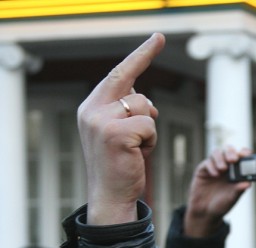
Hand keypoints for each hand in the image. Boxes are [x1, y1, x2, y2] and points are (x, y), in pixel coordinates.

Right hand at [77, 33, 164, 224]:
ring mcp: (102, 121)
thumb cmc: (120, 166)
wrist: (111, 196)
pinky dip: (151, 141)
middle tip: (154, 66)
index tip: (158, 38)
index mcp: (91, 108)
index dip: (140, 56)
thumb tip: (140, 95)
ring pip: (145, 108)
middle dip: (145, 74)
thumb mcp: (118, 133)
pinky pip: (149, 125)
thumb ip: (124, 111)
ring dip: (149, 129)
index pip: (118, 75)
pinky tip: (138, 154)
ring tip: (136, 149)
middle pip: (131, 84)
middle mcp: (92, 110)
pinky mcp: (116, 133)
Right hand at [184, 146, 251, 237]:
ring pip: (217, 153)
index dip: (245, 153)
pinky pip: (207, 162)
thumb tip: (248, 183)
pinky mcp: (203, 170)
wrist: (205, 212)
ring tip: (223, 168)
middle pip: (229, 150)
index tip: (247, 155)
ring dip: (221, 158)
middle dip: (231, 152)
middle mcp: (226, 166)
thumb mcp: (232, 198)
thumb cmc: (222, 205)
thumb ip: (239, 190)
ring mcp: (214, 167)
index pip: (242, 156)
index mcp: (237, 171)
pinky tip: (215, 174)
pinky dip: (211, 166)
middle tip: (233, 160)